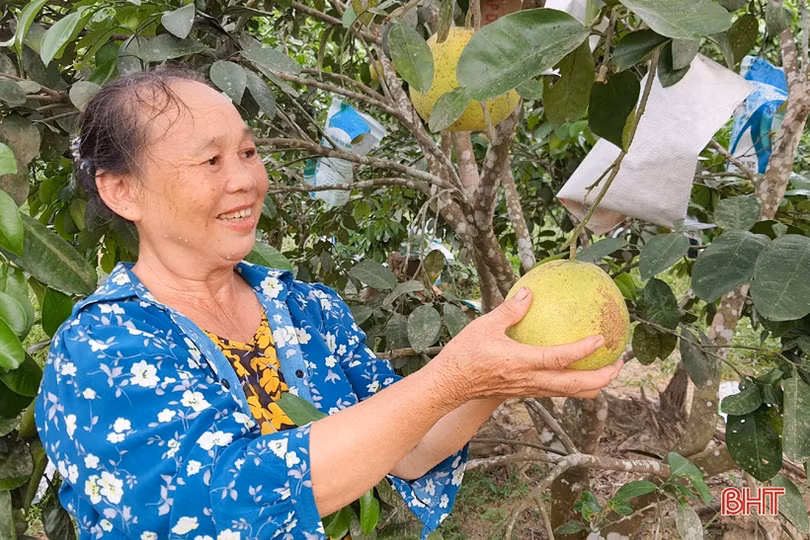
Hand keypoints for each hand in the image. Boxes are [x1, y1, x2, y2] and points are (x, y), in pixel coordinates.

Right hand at [434, 287, 623, 402]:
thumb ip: (510, 310)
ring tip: (608, 370)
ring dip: (593, 384)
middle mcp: (530, 381)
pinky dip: (574, 384)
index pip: (559, 360)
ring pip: (569, 393)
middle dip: (602, 377)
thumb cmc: (464, 354)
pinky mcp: (525, 392)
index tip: (601, 339)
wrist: (449, 385)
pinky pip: (557, 391)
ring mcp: (529, 390)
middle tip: (620, 363)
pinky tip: (577, 370)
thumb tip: (530, 292)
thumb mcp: (484, 326)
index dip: (582, 351)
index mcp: (521, 363)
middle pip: (575, 386)